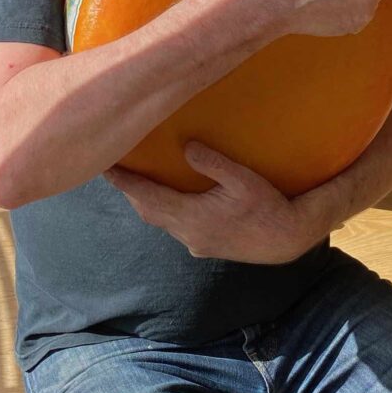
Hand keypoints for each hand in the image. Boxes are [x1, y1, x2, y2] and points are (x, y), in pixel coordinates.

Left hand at [104, 142, 316, 264]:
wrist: (288, 239)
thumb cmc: (268, 205)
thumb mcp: (243, 179)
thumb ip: (213, 163)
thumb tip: (185, 147)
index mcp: (192, 217)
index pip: (147, 197)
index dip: (124, 183)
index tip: (104, 168)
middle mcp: (188, 234)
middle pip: (147, 210)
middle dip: (130, 190)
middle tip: (114, 168)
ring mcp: (196, 243)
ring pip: (160, 220)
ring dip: (146, 201)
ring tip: (135, 179)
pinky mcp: (205, 245)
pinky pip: (174, 226)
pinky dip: (163, 209)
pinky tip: (168, 197)